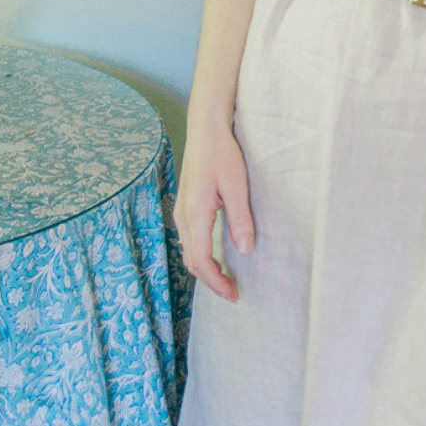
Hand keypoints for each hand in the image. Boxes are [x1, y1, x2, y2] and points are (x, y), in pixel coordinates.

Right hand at [176, 124, 254, 300]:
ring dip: (206, 270)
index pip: (201, 261)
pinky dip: (202, 256)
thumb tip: (245, 249)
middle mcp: (183, 217)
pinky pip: (190, 241)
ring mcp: (181, 212)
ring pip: (189, 252)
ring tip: (228, 280)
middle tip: (234, 293)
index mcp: (195, 214)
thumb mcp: (237, 185)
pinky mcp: (185, 207)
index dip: (217, 283)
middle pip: (192, 262)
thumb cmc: (222, 153)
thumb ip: (240, 219)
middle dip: (211, 282)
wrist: (205, 130)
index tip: (234, 294)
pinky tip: (218, 258)